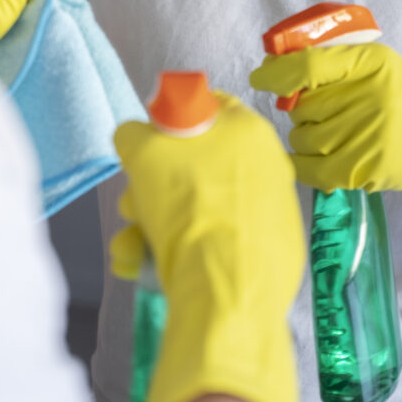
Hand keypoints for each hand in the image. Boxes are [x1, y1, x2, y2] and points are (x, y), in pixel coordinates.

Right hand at [112, 93, 304, 401]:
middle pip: (195, 164)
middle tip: (132, 207)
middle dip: (151, 186)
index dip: (168, 123)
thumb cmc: (188, 205)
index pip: (206, 107)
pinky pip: (215, 241)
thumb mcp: (143, 151)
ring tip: (131, 249)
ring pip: (197, 207)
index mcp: (248, 130)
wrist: (227, 294)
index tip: (145, 149)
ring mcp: (270, 212)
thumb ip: (136, 134)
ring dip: (152, 225)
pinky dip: (181, 251)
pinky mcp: (268, 254)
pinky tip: (147, 267)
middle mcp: (267, 166)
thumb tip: (138, 136)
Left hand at [250, 43, 401, 255]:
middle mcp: (367, 95)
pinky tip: (310, 159)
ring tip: (331, 134)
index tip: (259, 77)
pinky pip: (307, 168)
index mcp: (371, 61)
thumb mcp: (378, 66)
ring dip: (305, 136)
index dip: (277, 73)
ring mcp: (364, 134)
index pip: (308, 65)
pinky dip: (300, 163)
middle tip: (321, 113)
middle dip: (300, 110)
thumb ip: (333, 64)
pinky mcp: (360, 169)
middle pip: (302, 105)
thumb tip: (273, 68)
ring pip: (301, 136)